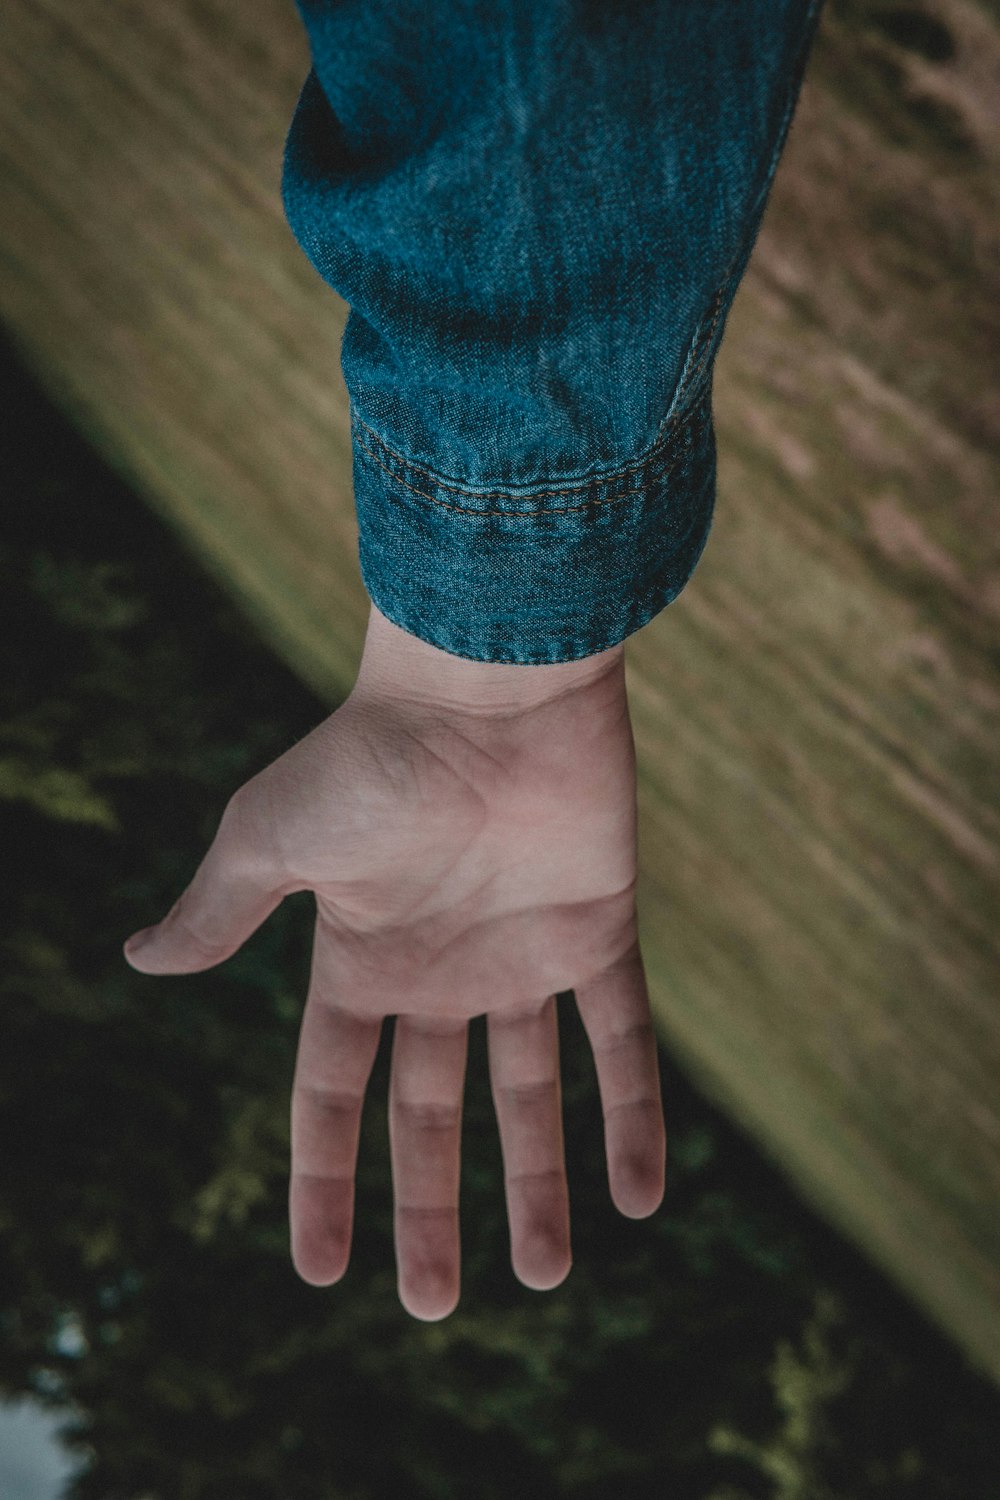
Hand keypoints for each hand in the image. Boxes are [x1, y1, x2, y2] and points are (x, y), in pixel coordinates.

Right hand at [123, 604, 665, 1318]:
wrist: (489, 684)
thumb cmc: (370, 756)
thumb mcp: (269, 841)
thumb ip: (219, 910)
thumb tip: (135, 958)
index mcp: (359, 960)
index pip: (331, 1093)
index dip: (323, 1179)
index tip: (323, 1271)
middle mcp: (440, 970)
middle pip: (430, 1115)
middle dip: (430, 1209)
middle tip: (432, 1306)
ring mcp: (522, 955)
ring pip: (530, 1094)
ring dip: (539, 1183)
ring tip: (546, 1276)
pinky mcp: (599, 932)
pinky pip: (625, 1042)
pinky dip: (634, 1115)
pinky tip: (646, 1198)